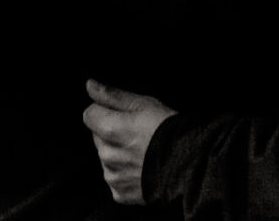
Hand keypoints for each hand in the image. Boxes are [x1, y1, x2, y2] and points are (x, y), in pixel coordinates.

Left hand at [82, 78, 175, 205]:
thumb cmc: (168, 130)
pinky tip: (142, 168)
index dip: (105, 111)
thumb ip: (112, 95)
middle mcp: (106, 155)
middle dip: (111, 133)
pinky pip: (115, 178)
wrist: (188, 165)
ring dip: (117, 153)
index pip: (90, 115)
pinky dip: (124, 174)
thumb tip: (90, 85)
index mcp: (109, 130)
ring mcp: (112, 176)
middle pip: (98, 137)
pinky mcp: (120, 193)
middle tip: (136, 133)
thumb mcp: (143, 104)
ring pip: (106, 158)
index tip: (122, 114)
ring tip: (142, 152)